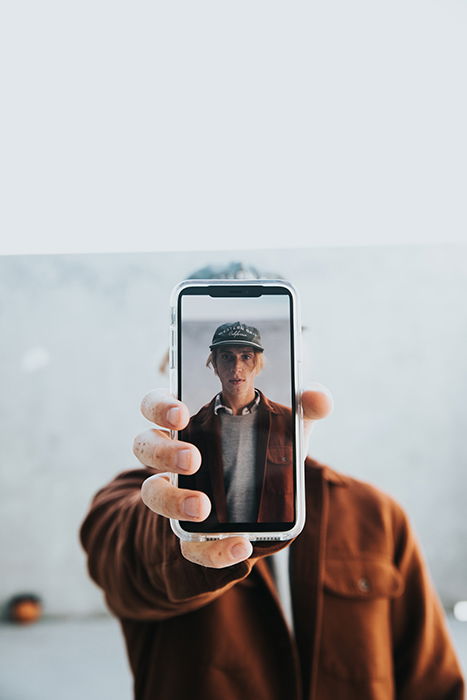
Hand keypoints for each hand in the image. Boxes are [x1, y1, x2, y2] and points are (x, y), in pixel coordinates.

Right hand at [133, 387, 332, 568]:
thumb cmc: (265, 451)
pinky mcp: (192, 533)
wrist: (266, 506)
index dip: (159, 406)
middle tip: (193, 459)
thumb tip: (317, 397)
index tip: (181, 413)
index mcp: (189, 422)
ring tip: (203, 508)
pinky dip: (213, 550)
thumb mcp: (286, 428)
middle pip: (144, 445)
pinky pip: (188, 546)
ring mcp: (177, 494)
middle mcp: (173, 455)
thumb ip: (304, 408)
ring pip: (151, 494)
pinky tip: (241, 544)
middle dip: (163, 452)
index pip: (156, 405)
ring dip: (173, 500)